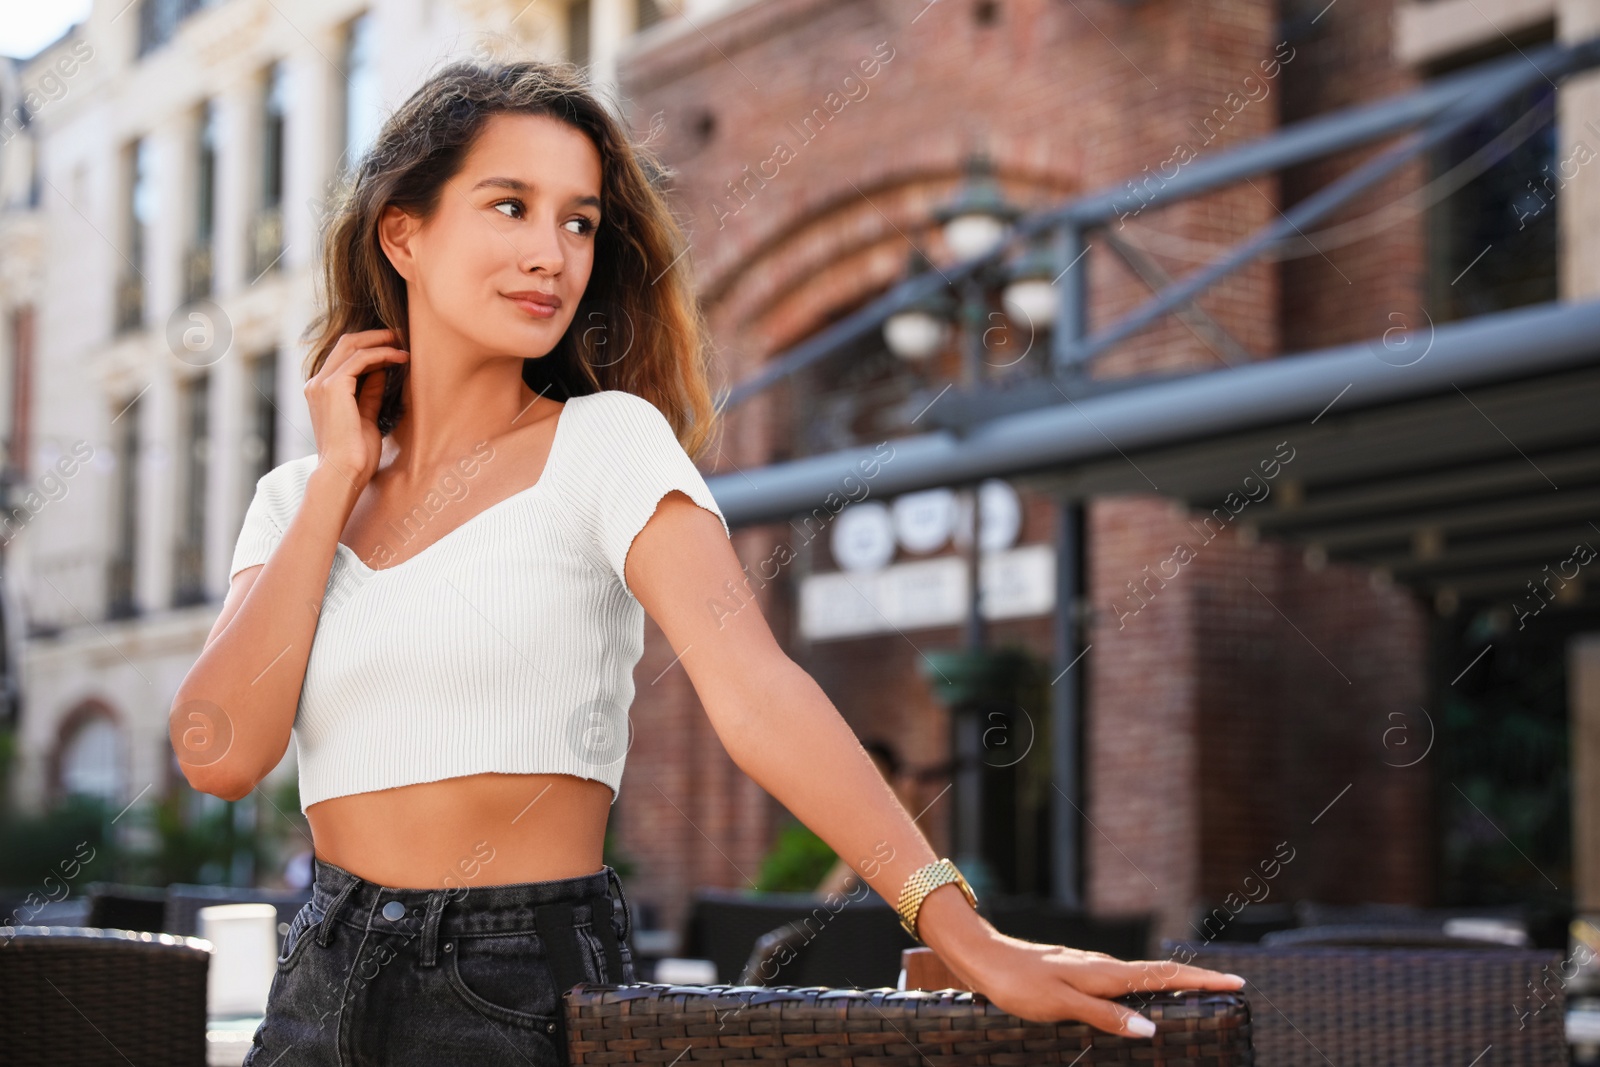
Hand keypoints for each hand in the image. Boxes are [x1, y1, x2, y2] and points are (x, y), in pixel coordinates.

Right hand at [305, 328, 409, 485]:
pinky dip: (382, 354)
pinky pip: (361, 359)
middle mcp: (317, 383)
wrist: (344, 473)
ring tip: (405, 343)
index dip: (370, 346)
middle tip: (402, 335)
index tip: (395, 345)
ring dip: (381, 341)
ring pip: (352, 345)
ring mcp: (322, 383)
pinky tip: (401, 357)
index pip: (344, 355)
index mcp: (321, 391)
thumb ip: (370, 394)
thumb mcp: (366, 417)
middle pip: (346, 343)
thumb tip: (382, 373)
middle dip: (376, 336)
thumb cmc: (356, 454)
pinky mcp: (334, 387)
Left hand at [943, 927, 1245, 1038]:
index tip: (1236, 982)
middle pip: (1159, 974)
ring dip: (1171, 984)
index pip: (1163, 975)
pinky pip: (1120, 982)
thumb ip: (1105, 1016)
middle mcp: (1102, 967)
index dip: (1200, 981)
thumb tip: (1150, 1029)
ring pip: (1140, 977)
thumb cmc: (1019, 982)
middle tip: (1228, 990)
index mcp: (1105, 974)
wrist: (983, 957)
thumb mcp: (1061, 1004)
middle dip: (1195, 981)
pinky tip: (1140, 1001)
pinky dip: (1143, 988)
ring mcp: (1089, 969)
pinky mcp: (1076, 974)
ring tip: (1197, 997)